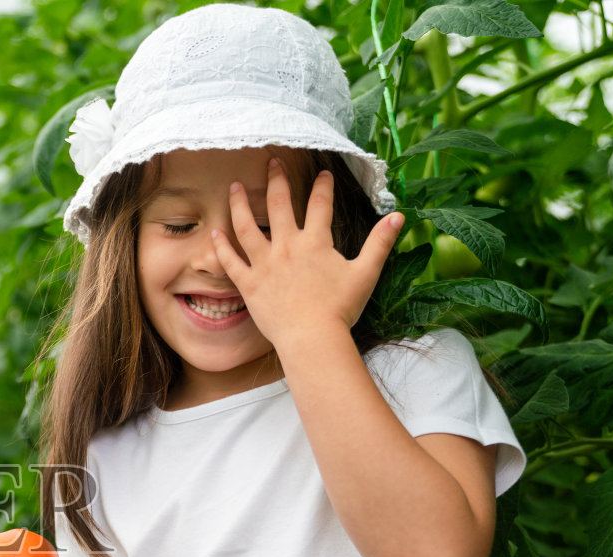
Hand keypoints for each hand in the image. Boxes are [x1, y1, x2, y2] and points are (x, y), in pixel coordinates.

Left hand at [211, 158, 404, 350]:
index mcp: (315, 242)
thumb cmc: (340, 309)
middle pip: (279, 204)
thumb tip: (398, 216)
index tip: (323, 173)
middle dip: (276, 179)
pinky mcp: (249, 284)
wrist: (312, 338)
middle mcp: (287, 246)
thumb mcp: (366, 273)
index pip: (321, 204)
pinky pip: (230, 262)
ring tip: (234, 187)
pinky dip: (220, 246)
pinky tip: (213, 232)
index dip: (323, 186)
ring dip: (239, 204)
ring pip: (246, 226)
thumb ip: (380, 243)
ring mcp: (265, 264)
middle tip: (271, 162)